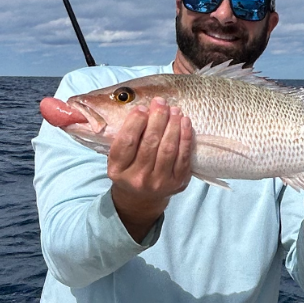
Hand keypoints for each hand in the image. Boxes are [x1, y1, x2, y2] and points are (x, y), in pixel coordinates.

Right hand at [108, 99, 193, 240]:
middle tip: (161, 103)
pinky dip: (186, 137)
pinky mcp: (178, 183)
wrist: (142, 199)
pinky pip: (183, 157)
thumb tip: (143, 109)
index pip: (126, 143)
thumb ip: (125, 137)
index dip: (135, 123)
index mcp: (118, 170)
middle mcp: (137, 179)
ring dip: (172, 126)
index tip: (142, 108)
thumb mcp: (118, 158)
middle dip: (157, 119)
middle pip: (149, 143)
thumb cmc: (130, 169)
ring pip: (167, 149)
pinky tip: (185, 123)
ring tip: (174, 110)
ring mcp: (159, 183)